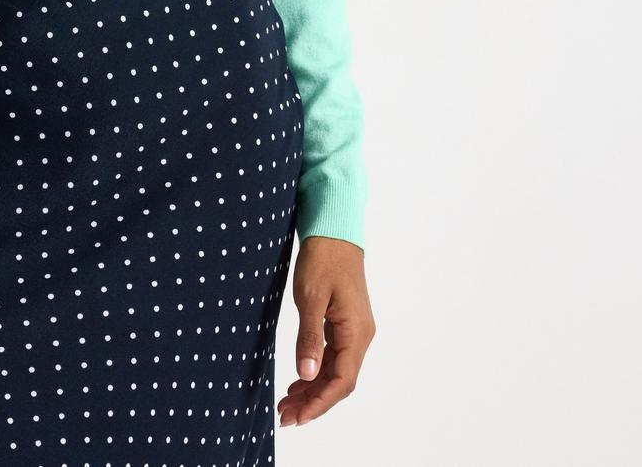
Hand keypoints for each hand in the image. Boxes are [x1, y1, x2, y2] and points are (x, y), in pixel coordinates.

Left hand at [278, 234, 374, 426]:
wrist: (333, 229)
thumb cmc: (323, 258)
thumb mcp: (311, 297)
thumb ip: (310, 337)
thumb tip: (307, 374)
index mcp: (356, 332)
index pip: (342, 380)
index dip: (320, 402)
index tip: (297, 417)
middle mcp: (360, 335)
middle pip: (339, 380)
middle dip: (313, 401)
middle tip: (285, 416)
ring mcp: (353, 329)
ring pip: (336, 369)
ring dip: (313, 387)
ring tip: (287, 402)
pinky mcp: (344, 322)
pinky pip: (333, 355)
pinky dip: (316, 369)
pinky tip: (300, 379)